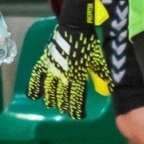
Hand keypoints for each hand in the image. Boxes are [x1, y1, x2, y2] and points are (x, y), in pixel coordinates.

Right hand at [26, 0, 111, 118]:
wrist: (74, 28)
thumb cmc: (88, 44)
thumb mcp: (98, 60)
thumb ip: (102, 75)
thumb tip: (109, 89)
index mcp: (77, 77)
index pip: (75, 99)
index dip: (76, 110)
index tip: (78, 115)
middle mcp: (63, 77)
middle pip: (60, 98)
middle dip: (63, 106)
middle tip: (67, 109)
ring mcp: (52, 70)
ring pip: (48, 91)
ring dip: (51, 100)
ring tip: (53, 104)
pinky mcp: (44, 62)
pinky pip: (36, 77)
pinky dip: (34, 87)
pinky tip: (34, 96)